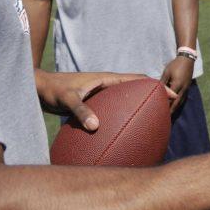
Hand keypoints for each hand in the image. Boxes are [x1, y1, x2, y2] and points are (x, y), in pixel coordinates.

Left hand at [34, 70, 161, 131]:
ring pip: (126, 99)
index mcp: (106, 79)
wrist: (38, 88)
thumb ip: (81, 111)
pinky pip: (114, 109)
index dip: (155, 86)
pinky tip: (124, 130)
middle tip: (168, 109)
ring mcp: (100, 94)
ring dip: (139, 106)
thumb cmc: (52, 90)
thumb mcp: (67, 99)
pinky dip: (123, 115)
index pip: (136, 80)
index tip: (171, 93)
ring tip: (151, 121)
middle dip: (152, 96)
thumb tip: (95, 127)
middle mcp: (106, 85)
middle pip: (135, 89)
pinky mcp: (93, 103)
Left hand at [159, 57, 194, 113]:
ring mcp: (186, 89)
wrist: (187, 59)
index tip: (160, 113)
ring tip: (169, 116)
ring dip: (174, 109)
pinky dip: (178, 104)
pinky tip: (175, 107)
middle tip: (165, 119)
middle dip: (170, 112)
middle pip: (176, 104)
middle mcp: (183, 89)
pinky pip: (182, 99)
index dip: (165, 107)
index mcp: (177, 85)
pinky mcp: (187, 88)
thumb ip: (162, 83)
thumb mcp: (166, 73)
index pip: (170, 99)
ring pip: (180, 102)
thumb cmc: (175, 65)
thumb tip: (155, 90)